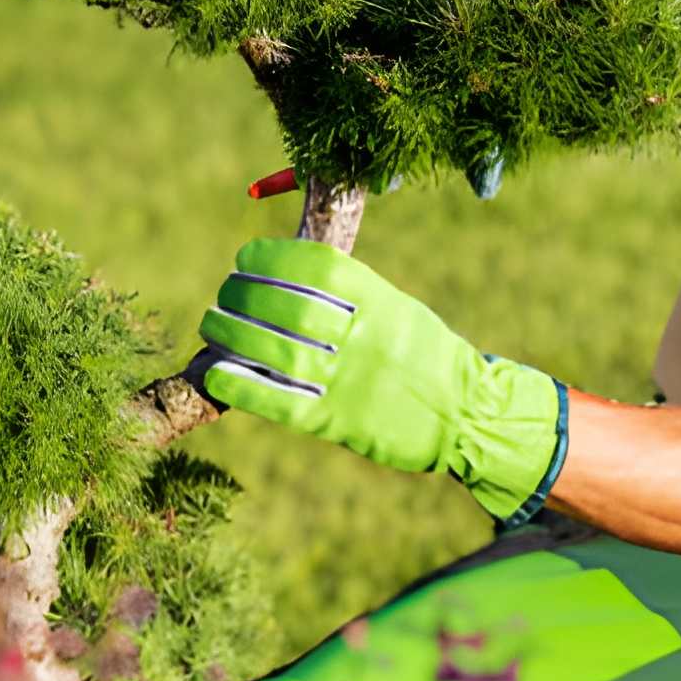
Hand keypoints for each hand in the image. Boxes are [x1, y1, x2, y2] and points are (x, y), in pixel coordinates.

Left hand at [199, 239, 565, 523]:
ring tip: (211, 323)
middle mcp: (368, 338)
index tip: (245, 257)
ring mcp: (354, 382)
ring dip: (234, 334)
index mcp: (385, 303)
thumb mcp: (402, 312)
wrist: (469, 417)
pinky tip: (216, 373)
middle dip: (245, 295)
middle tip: (224, 293)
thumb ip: (355, 294)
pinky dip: (244, 387)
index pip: (318, 268)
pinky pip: (282, 403)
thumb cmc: (428, 359)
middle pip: (290, 308)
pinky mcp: (341, 423)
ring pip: (278, 352)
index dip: (273, 258)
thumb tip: (289, 273)